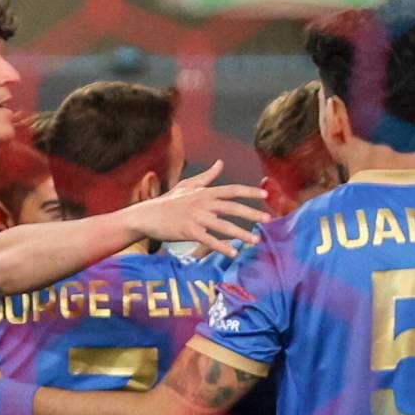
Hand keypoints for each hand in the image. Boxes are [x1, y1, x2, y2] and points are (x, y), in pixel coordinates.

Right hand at [128, 160, 269, 257]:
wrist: (147, 215)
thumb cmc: (168, 202)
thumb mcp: (188, 185)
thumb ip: (207, 176)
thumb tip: (220, 163)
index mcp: (204, 192)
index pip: (232, 190)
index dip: (249, 192)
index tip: (265, 195)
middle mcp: (202, 203)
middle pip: (232, 207)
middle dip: (251, 213)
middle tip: (268, 220)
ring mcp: (196, 217)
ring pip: (223, 225)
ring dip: (241, 233)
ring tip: (256, 240)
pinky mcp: (188, 231)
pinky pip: (209, 240)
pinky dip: (222, 246)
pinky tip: (233, 252)